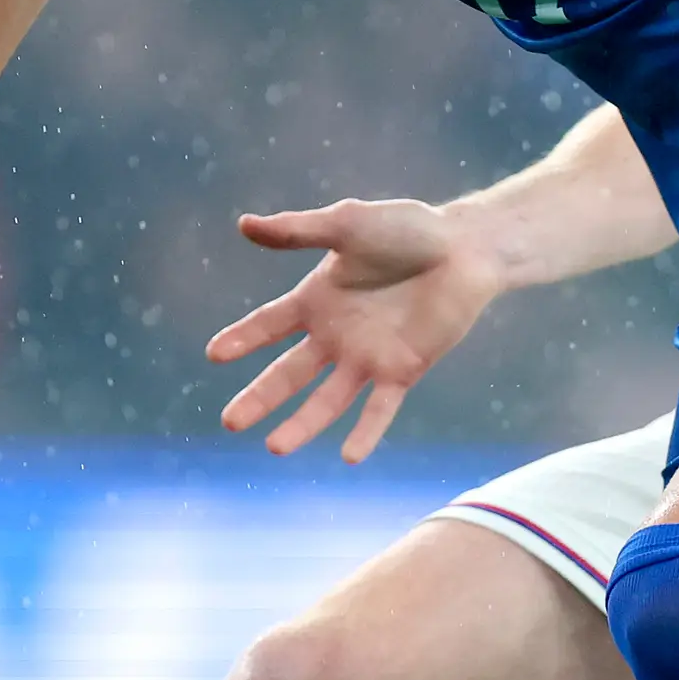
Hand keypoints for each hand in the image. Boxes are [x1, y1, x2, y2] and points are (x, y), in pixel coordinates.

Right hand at [207, 197, 503, 460]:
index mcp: (317, 301)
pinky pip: (381, 407)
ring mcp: (367, 357)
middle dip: (260, 398)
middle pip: (289, 374)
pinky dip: (367, 431)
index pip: (269, 325)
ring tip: (275, 447)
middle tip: (231, 422)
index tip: (215, 354)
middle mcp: (336, 336)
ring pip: (328, 400)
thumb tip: (244, 225)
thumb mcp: (347, 224)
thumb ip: (298, 230)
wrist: (464, 248)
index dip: (242, 339)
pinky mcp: (403, 370)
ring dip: (303, 424)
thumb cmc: (407, 230)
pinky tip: (350, 455)